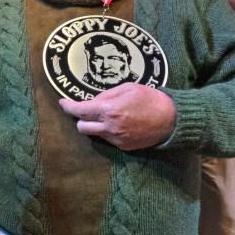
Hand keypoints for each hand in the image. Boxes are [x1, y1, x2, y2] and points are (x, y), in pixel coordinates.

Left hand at [59, 83, 176, 150]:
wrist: (172, 119)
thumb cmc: (150, 98)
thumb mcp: (127, 87)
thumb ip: (106, 94)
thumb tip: (93, 101)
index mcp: (109, 109)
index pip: (79, 110)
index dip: (68, 106)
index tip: (63, 103)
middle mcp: (109, 127)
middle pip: (81, 126)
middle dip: (80, 118)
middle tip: (86, 109)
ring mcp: (116, 139)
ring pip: (94, 134)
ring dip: (94, 125)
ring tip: (106, 116)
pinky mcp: (124, 147)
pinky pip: (107, 139)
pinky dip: (107, 131)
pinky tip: (119, 124)